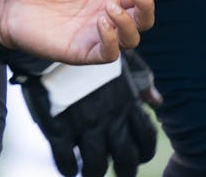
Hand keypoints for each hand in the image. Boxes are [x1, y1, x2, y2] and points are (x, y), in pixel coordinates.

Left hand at [0, 0, 166, 65]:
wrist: (6, 2)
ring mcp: (93, 36)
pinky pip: (107, 55)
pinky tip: (101, 24)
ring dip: (128, 25)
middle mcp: (104, 17)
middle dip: (147, 7)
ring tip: (110, 9)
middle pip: (142, 20)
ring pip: (130, 40)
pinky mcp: (79, 52)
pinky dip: (111, 42)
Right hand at [20, 52, 160, 176]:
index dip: (145, 150)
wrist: (49, 41)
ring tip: (91, 170)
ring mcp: (83, 124)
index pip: (146, 137)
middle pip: (126, 159)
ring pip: (96, 165)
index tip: (137, 154)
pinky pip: (65, 159)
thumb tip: (156, 101)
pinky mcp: (57, 126)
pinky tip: (68, 167)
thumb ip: (139, 80)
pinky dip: (67, 167)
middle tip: (119, 169)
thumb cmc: (87, 47)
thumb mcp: (118, 59)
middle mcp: (108, 117)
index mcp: (125, 101)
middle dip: (125, 169)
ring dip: (95, 171)